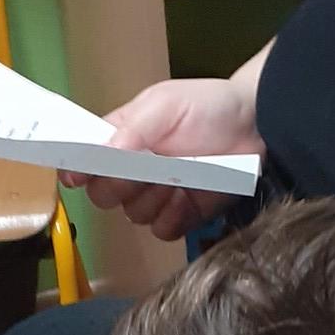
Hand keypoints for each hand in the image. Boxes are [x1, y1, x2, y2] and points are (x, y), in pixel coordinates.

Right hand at [69, 77, 260, 240]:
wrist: (257, 126)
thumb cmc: (208, 106)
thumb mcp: (165, 104)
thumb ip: (132, 127)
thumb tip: (102, 152)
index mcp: (120, 139)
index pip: (84, 160)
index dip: (77, 169)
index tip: (79, 175)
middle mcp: (132, 170)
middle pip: (102, 195)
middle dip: (120, 186)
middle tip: (146, 170)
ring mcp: (157, 195)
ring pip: (132, 214)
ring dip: (151, 199)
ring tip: (176, 178)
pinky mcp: (182, 215)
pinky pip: (161, 230)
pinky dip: (171, 218)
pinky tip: (185, 198)